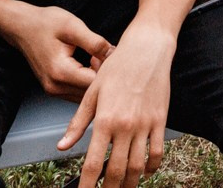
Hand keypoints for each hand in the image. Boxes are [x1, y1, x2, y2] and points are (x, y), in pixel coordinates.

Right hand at [8, 3, 110, 99]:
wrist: (22, 26)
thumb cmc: (44, 23)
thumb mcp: (73, 26)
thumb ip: (94, 42)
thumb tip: (113, 54)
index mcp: (60, 72)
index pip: (94, 84)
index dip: (108, 70)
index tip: (114, 55)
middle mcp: (55, 87)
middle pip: (90, 93)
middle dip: (104, 77)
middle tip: (109, 56)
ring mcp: (53, 90)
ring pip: (84, 95)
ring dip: (96, 80)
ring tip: (99, 59)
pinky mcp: (54, 88)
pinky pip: (77, 92)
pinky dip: (87, 82)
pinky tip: (91, 65)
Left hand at [65, 23, 173, 187]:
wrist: (147, 49)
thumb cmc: (118, 67)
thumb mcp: (92, 93)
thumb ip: (78, 123)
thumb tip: (62, 146)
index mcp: (105, 120)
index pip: (93, 164)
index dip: (88, 186)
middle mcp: (126, 126)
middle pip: (117, 171)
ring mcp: (145, 125)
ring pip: (137, 167)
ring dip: (129, 184)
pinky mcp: (160, 121)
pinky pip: (157, 152)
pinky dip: (151, 167)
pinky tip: (144, 172)